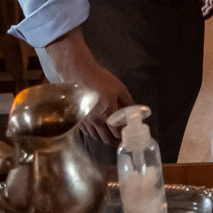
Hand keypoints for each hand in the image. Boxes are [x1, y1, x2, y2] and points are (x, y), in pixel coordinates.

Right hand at [43, 28, 134, 142]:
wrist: (78, 73)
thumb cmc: (100, 79)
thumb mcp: (120, 89)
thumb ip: (128, 103)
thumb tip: (135, 113)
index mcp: (108, 114)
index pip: (118, 133)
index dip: (124, 136)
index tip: (128, 136)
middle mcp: (96, 121)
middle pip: (107, 139)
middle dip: (115, 140)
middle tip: (120, 138)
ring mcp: (85, 120)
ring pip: (96, 136)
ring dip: (104, 137)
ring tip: (110, 133)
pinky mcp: (78, 117)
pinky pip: (87, 131)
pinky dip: (93, 132)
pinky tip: (97, 127)